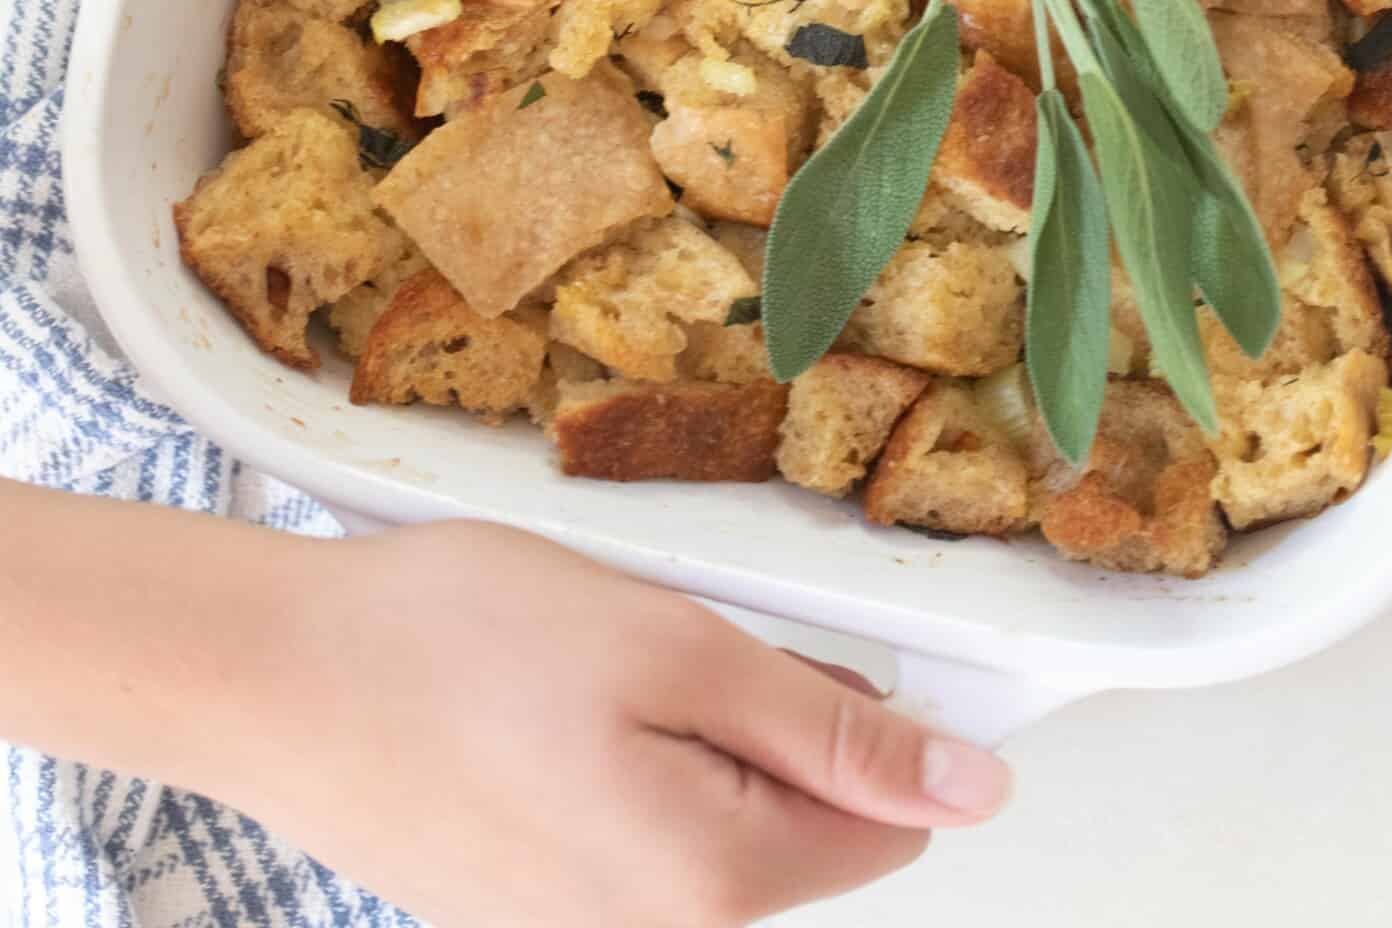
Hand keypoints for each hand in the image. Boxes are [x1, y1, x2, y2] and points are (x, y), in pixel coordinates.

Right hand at [228, 519, 1008, 925]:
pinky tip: (545, 707)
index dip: (863, 711)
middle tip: (667, 638)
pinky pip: (628, 836)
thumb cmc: (451, 645)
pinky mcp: (528, 916)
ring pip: (710, 823)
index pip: (882, 819)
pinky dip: (616, 761)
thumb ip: (829, 727)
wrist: (272, 676)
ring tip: (589, 665)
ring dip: (685, 735)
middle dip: (763, 718)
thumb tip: (972, 786)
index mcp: (711, 886)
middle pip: (795, 827)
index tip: (799, 643)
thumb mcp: (673, 645)